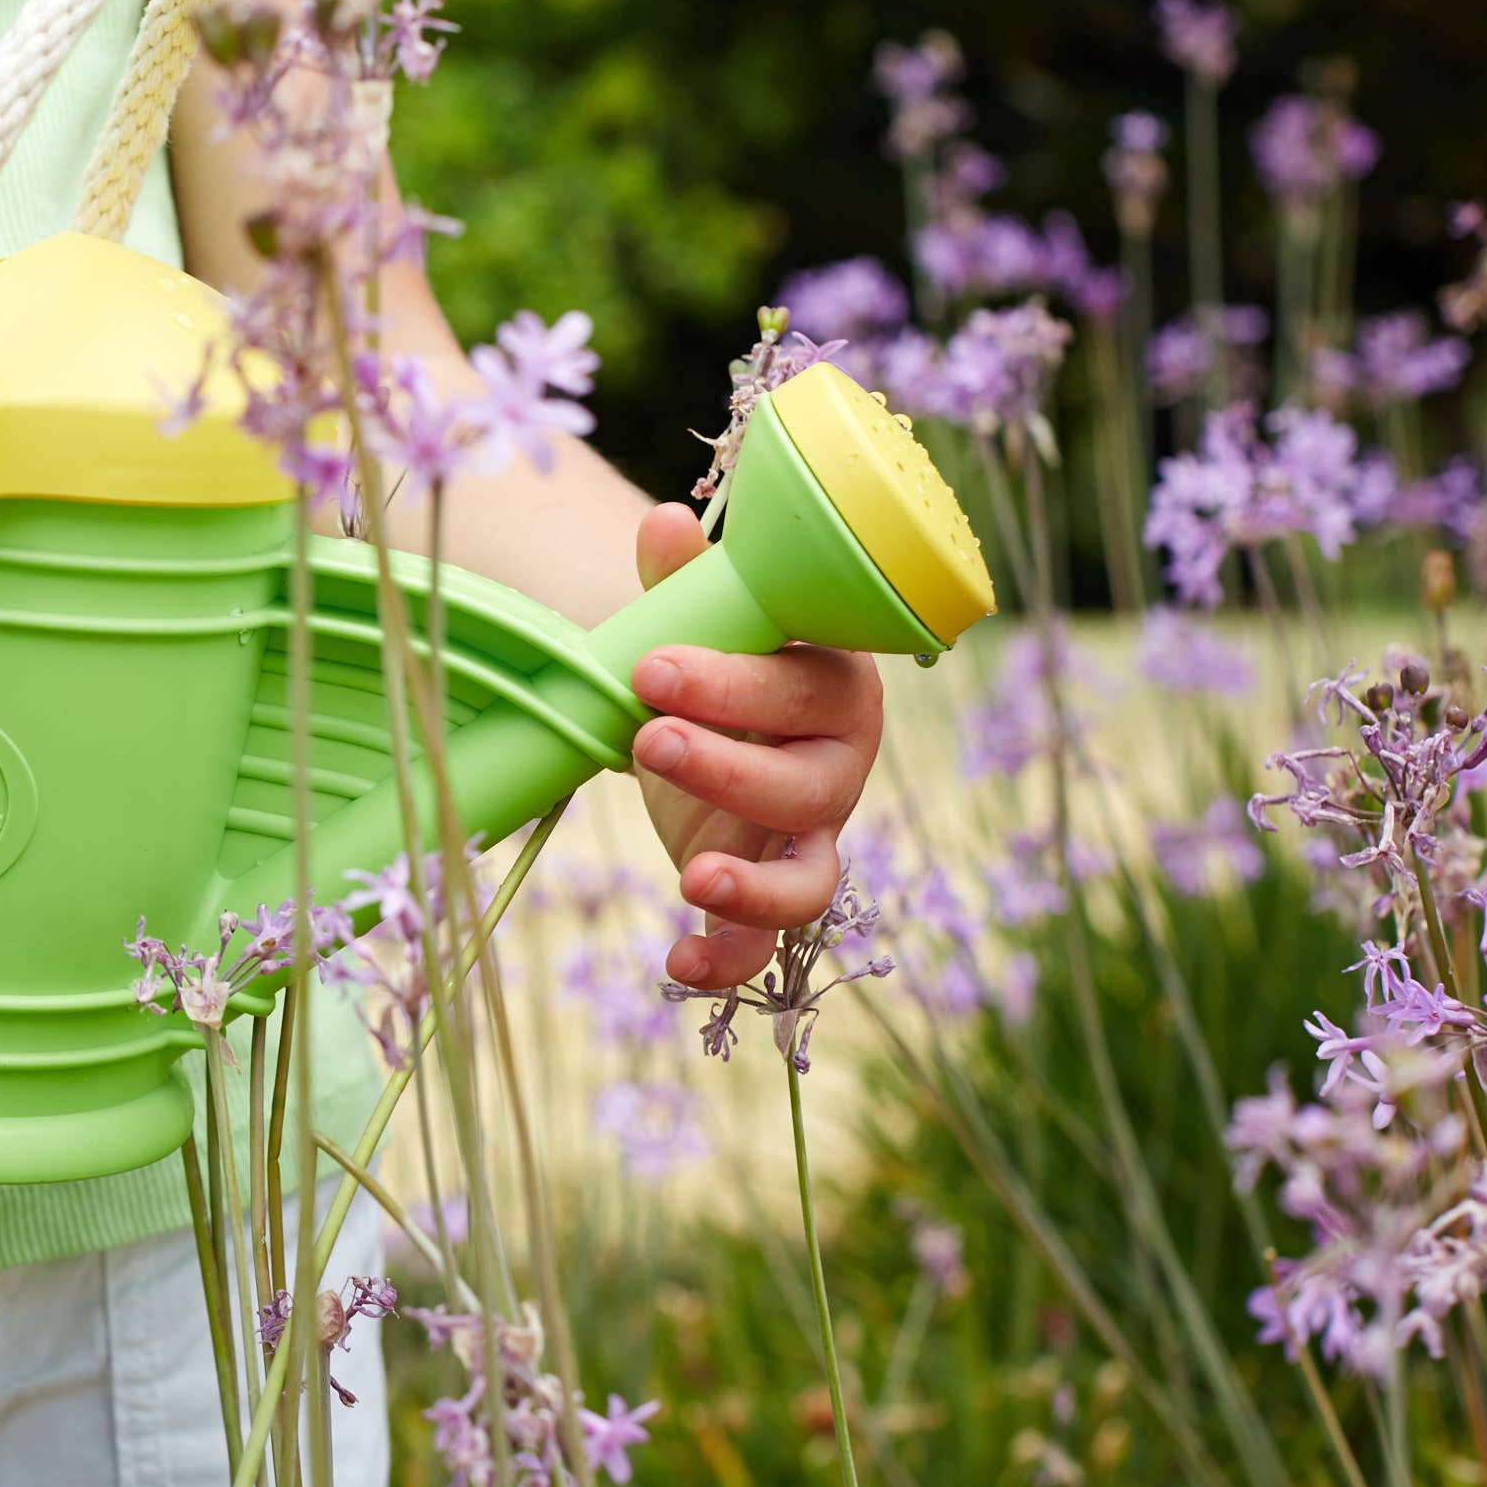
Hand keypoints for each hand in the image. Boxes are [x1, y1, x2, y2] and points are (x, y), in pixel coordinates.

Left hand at [626, 503, 883, 990]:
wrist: (715, 729)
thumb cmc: (722, 666)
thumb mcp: (704, 626)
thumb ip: (685, 582)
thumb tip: (662, 521)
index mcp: (831, 686)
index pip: (798, 686)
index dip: (731, 682)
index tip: (650, 667)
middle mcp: (837, 767)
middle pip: (804, 784)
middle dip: (727, 767)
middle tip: (648, 739)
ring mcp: (812, 838)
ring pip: (810, 879)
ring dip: (754, 887)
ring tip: (690, 879)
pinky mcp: (773, 890)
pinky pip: (766, 942)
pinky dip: (726, 959)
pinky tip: (674, 965)